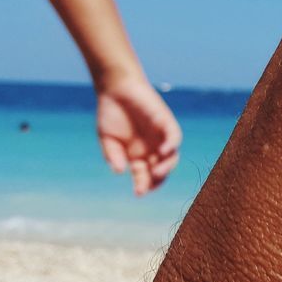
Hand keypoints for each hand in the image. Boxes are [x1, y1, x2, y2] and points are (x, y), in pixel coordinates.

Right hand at [96, 74, 180, 194]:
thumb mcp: (107, 138)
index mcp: (138, 156)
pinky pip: (174, 137)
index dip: (144, 184)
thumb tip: (118, 171)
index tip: (139, 193)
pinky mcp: (166, 123)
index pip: (145, 175)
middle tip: (148, 186)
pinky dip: (171, 145)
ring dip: (166, 166)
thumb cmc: (111, 114)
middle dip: (156, 180)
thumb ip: (112, 154)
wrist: (116, 89)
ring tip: (157, 172)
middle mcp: (152, 149)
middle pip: (160, 170)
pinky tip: (163, 151)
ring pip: (171, 157)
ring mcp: (161, 137)